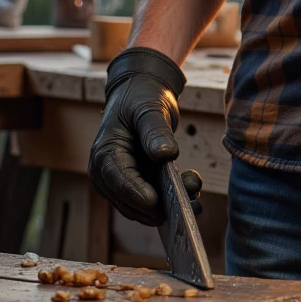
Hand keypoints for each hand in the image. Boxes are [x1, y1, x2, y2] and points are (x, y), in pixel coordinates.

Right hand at [88, 46, 202, 225]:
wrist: (139, 93)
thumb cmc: (140, 97)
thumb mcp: (149, 107)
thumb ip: (156, 130)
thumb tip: (165, 154)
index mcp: (105, 154)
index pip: (120, 182)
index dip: (139, 195)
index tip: (158, 202)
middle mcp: (106, 175)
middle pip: (131, 203)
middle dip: (160, 205)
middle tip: (190, 200)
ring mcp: (119, 183)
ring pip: (143, 208)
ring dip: (169, 205)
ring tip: (195, 193)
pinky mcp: (135, 185)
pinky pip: (152, 202)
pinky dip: (170, 201)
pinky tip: (192, 193)